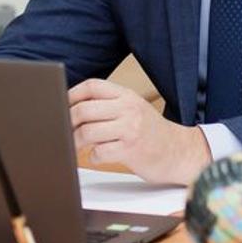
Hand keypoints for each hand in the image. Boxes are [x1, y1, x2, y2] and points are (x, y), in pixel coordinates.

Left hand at [68, 78, 210, 184]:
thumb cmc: (151, 132)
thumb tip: (73, 107)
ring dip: (76, 142)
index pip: (93, 86)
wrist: (180, 151)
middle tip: (63, 131)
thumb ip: (110, 105)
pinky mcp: (131, 149)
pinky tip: (98, 156)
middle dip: (67, 122)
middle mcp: (129, 108)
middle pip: (84, 109)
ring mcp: (130, 128)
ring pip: (88, 131)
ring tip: (77, 146)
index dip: (72, 94)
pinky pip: (99, 152)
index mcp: (127, 95)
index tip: (61, 105)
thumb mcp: (134, 109)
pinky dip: (93, 156)